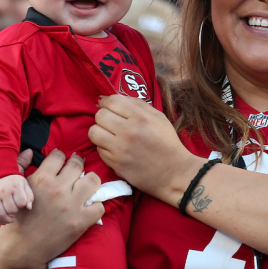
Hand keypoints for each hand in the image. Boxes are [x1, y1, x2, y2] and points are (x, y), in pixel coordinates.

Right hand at [0, 150, 103, 268]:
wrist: (21, 253)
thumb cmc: (16, 222)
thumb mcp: (15, 192)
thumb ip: (21, 168)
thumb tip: (28, 151)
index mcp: (41, 180)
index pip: (59, 156)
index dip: (61, 157)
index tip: (63, 162)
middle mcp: (58, 189)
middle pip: (78, 164)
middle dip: (78, 164)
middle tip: (77, 169)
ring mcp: (71, 205)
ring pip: (94, 180)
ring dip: (91, 182)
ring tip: (86, 185)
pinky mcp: (81, 221)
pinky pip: (100, 205)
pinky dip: (96, 206)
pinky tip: (89, 207)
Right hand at [0, 174, 33, 224]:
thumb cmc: (14, 182)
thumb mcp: (24, 184)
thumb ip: (29, 195)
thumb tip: (29, 208)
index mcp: (15, 186)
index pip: (21, 202)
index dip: (22, 205)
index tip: (21, 202)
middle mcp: (4, 192)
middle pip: (11, 209)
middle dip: (15, 212)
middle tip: (16, 209)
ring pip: (0, 214)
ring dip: (7, 220)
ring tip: (11, 219)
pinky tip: (3, 222)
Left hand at [89, 95, 203, 202]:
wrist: (173, 171)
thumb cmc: (167, 142)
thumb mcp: (158, 117)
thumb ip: (137, 104)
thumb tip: (112, 97)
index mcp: (140, 117)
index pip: (112, 101)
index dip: (106, 101)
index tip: (107, 105)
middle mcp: (128, 131)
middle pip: (100, 115)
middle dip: (103, 116)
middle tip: (111, 121)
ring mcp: (120, 149)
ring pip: (93, 132)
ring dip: (99, 131)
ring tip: (109, 134)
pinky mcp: (115, 164)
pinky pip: (98, 149)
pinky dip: (104, 147)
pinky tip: (115, 148)